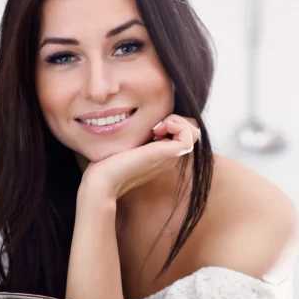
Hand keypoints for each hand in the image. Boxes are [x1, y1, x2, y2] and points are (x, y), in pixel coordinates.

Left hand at [80, 114, 199, 200]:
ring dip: (177, 121)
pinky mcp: (171, 155)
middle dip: (174, 120)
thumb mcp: (125, 144)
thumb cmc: (107, 164)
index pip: (181, 132)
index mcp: (162, 155)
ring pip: (194, 131)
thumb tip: (134, 118)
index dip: (171, 122)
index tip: (150, 126)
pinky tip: (157, 130)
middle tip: (154, 126)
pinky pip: (190, 134)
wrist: (104, 180)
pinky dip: (177, 124)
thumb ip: (134, 137)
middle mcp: (170, 157)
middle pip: (190, 130)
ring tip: (156, 127)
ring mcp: (172, 157)